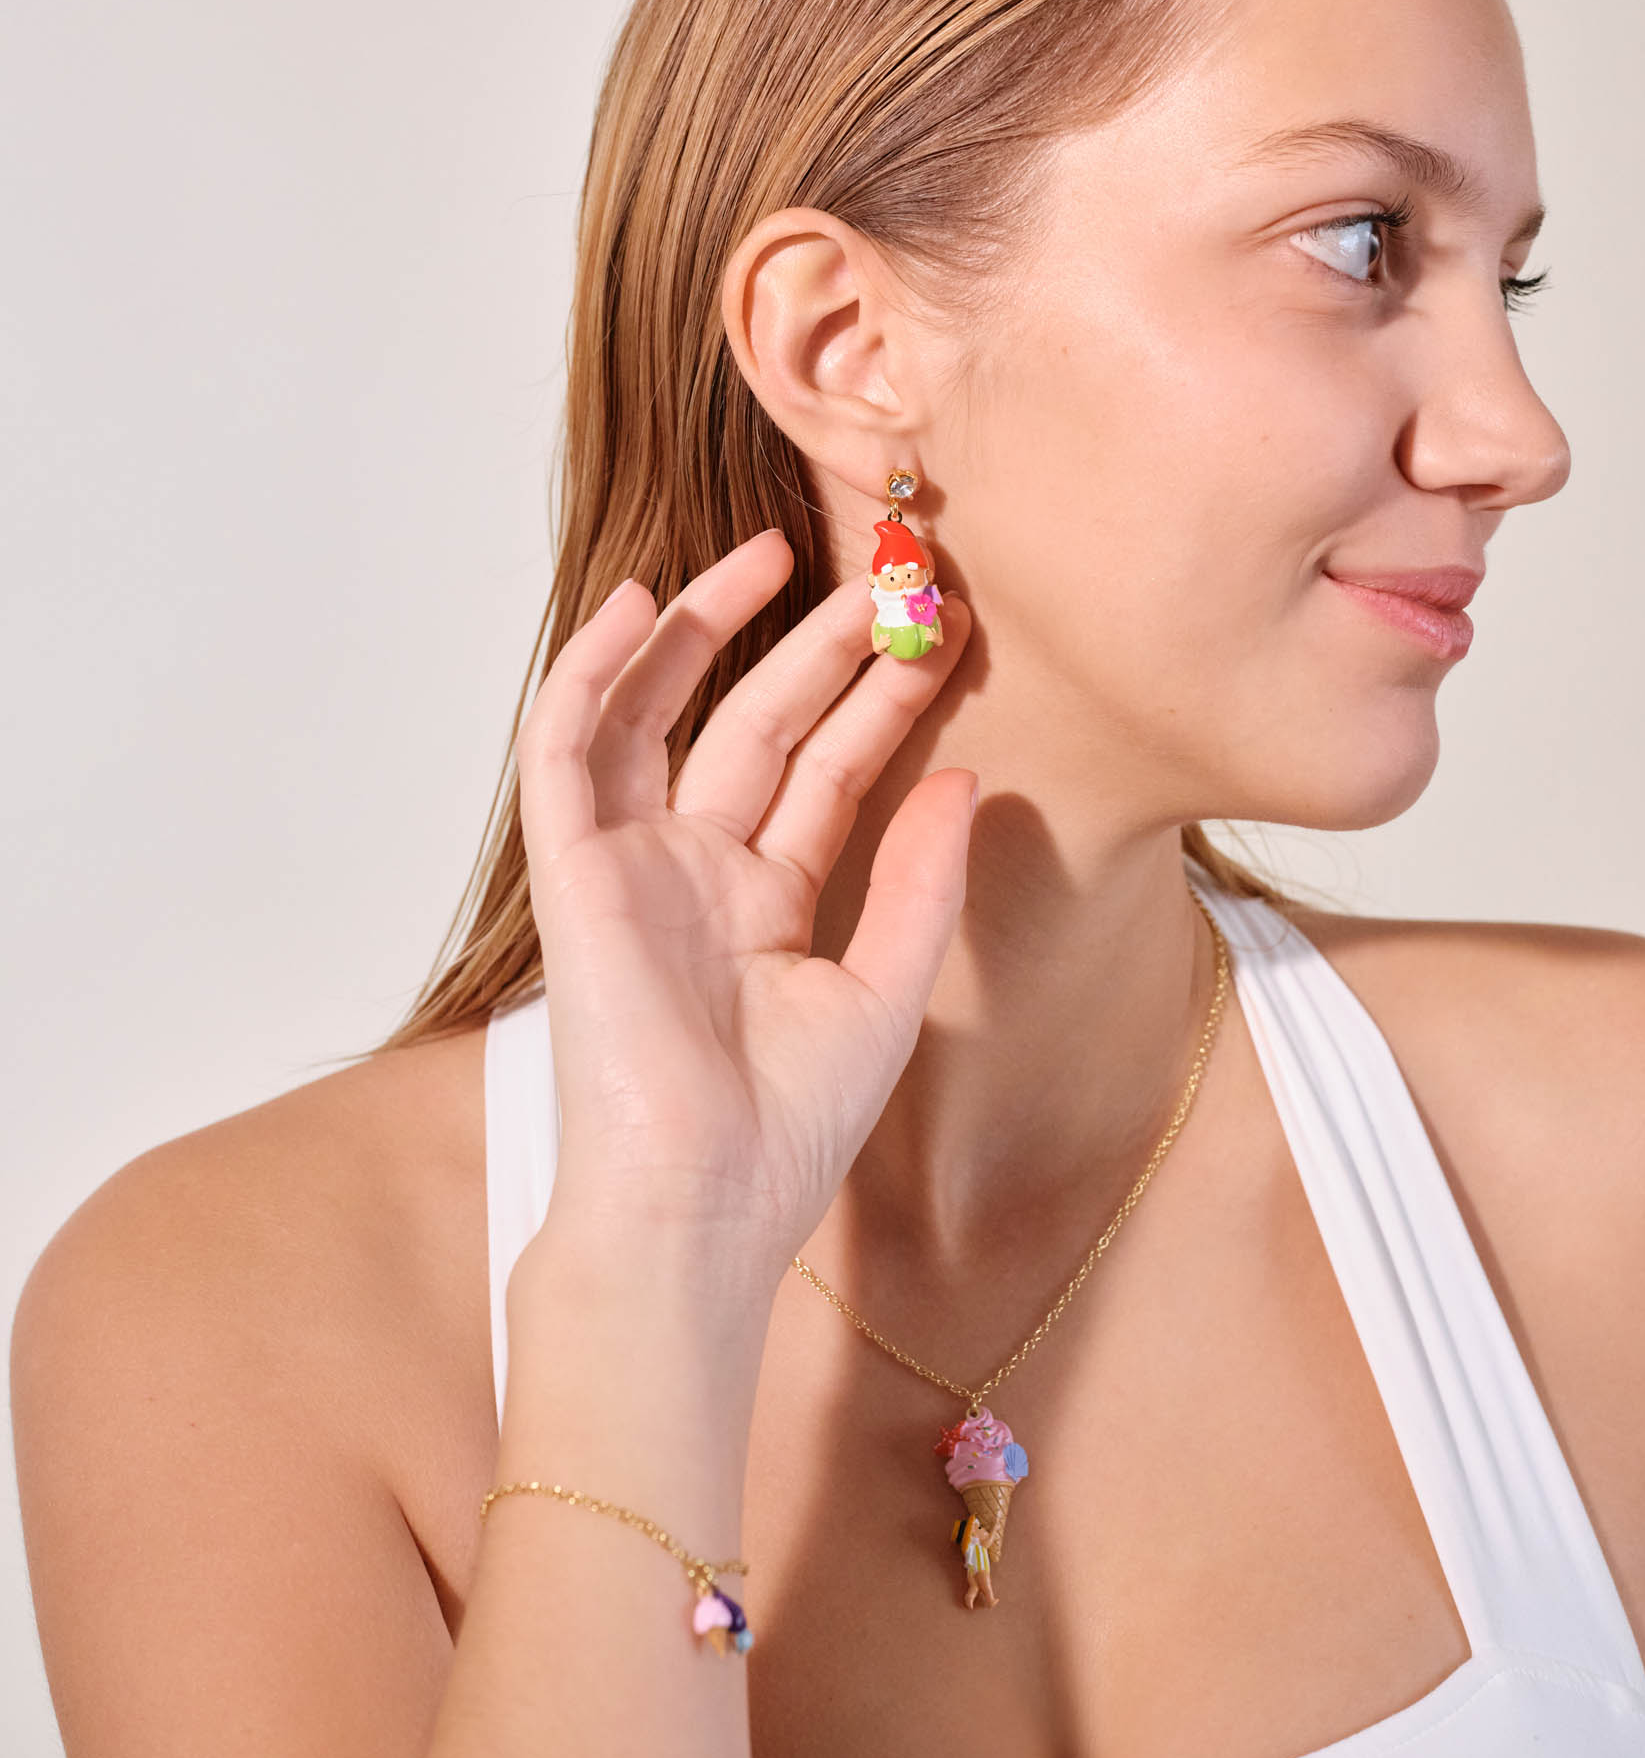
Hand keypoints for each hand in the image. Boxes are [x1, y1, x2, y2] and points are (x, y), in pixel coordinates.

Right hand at [512, 529, 974, 1285]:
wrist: (700, 1205)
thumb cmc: (785, 1131)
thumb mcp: (883, 989)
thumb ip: (919, 880)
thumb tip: (963, 774)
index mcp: (768, 902)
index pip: (828, 769)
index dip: (881, 697)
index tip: (944, 629)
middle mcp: (699, 871)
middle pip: (756, 724)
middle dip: (817, 647)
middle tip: (887, 574)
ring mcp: (633, 866)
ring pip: (660, 716)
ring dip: (706, 630)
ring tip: (772, 552)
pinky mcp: (571, 872)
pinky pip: (569, 751)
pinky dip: (592, 673)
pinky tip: (639, 602)